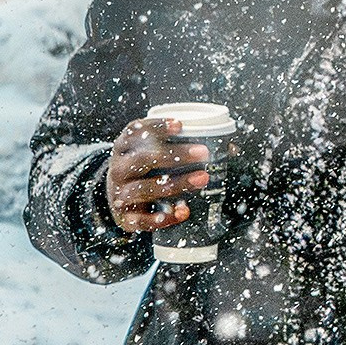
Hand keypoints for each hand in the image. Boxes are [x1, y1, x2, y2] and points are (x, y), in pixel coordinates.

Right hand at [105, 116, 209, 234]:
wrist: (116, 199)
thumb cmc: (145, 170)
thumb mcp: (153, 154)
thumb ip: (182, 146)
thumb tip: (230, 148)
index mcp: (126, 147)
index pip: (135, 131)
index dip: (156, 127)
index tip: (180, 125)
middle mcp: (119, 168)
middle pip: (143, 159)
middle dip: (175, 155)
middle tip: (203, 154)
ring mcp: (120, 193)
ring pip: (145, 188)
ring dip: (176, 184)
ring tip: (202, 178)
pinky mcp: (125, 218)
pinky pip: (142, 219)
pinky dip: (162, 217)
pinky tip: (182, 212)